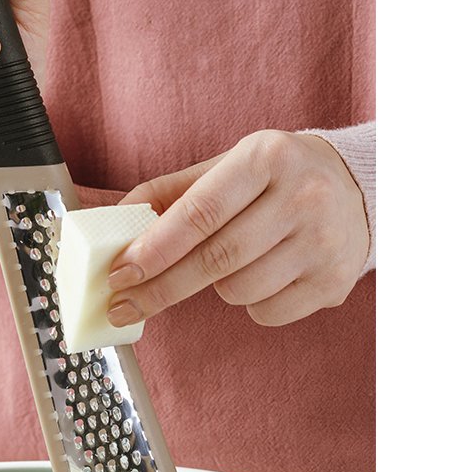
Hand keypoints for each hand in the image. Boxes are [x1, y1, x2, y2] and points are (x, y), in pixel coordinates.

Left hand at [106, 130, 369, 326]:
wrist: (357, 188)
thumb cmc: (275, 178)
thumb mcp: (226, 167)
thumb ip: (170, 193)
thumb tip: (115, 222)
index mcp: (266, 158)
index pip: (200, 212)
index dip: (154, 248)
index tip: (120, 273)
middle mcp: (303, 196)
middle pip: (215, 259)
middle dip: (161, 288)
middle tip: (123, 305)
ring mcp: (324, 242)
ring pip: (238, 291)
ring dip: (215, 287)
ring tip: (230, 262)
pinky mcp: (334, 282)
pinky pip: (266, 313)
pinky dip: (249, 303)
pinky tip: (263, 275)